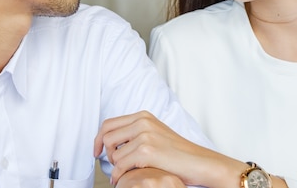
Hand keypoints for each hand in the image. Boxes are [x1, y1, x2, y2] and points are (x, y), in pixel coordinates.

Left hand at [94, 110, 233, 186]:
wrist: (199, 162)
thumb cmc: (177, 154)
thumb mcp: (155, 134)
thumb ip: (136, 133)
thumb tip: (112, 143)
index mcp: (143, 116)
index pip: (109, 123)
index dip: (98, 138)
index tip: (97, 151)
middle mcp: (142, 122)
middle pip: (106, 136)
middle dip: (104, 153)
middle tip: (109, 165)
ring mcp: (144, 135)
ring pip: (113, 153)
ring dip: (116, 167)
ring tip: (124, 174)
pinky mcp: (146, 150)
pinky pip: (120, 165)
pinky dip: (119, 175)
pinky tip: (123, 180)